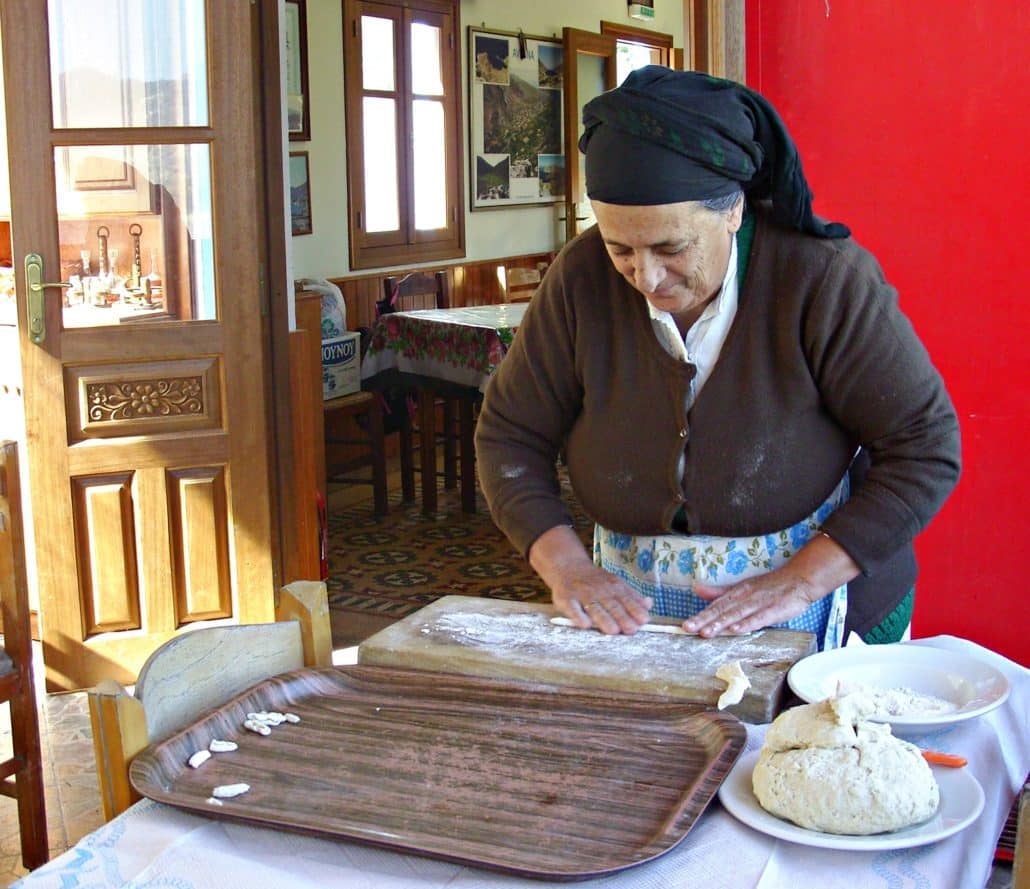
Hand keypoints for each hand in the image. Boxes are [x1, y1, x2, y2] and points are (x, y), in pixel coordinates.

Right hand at [550, 561, 652, 634]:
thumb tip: (649, 604)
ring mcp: (582, 593)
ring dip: (604, 619)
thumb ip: (631, 595)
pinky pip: (572, 608)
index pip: (626, 599)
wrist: (567, 565)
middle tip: (631, 630)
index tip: (643, 621)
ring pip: (594, 608)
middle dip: (622, 617)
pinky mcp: (566, 598)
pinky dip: (578, 616)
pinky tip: (585, 624)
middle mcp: (598, 589)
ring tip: (613, 630)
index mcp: (613, 586)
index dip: (635, 610)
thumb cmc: (594, 579)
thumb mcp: (615, 582)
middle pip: (612, 605)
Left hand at [682, 533, 860, 635]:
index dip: (700, 615)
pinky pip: (759, 618)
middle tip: (688, 629)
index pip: (715, 606)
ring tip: (706, 632)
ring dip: (721, 624)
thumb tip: (697, 590)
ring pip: (737, 615)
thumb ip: (720, 592)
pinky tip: (736, 630)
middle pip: (722, 610)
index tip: (686, 625)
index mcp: (736, 592)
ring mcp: (759, 603)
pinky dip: (747, 624)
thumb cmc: (770, 586)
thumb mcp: (742, 587)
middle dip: (704, 620)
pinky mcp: (774, 609)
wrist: (799, 580)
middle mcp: (745, 597)